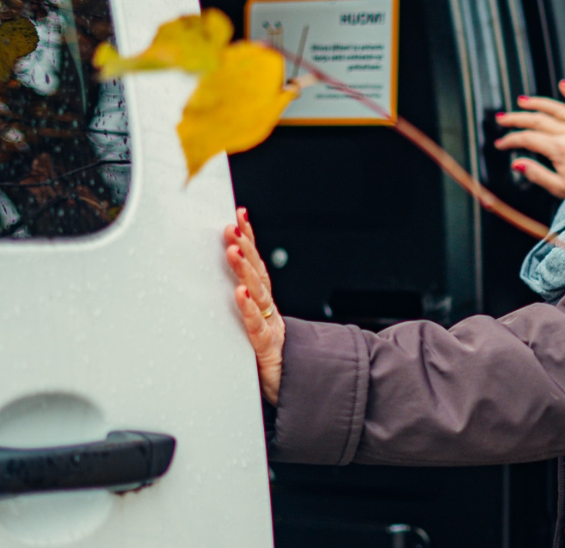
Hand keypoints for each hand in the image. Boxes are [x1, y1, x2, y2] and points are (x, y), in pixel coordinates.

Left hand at [224, 207, 284, 405]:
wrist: (296, 392)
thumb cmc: (270, 363)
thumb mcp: (255, 331)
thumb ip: (245, 310)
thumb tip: (224, 285)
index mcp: (264, 304)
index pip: (256, 265)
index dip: (249, 239)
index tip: (240, 216)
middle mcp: (268, 310)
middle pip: (256, 273)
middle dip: (244, 247)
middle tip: (232, 227)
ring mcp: (269, 327)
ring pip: (257, 293)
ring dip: (244, 270)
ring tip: (233, 249)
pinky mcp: (266, 348)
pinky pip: (255, 326)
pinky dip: (247, 309)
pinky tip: (240, 294)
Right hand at [494, 79, 564, 198]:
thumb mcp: (559, 188)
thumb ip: (537, 174)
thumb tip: (516, 163)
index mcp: (560, 148)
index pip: (528, 139)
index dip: (511, 140)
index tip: (500, 144)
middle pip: (537, 120)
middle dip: (516, 119)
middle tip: (501, 119)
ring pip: (555, 109)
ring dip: (536, 103)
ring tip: (521, 101)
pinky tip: (563, 84)